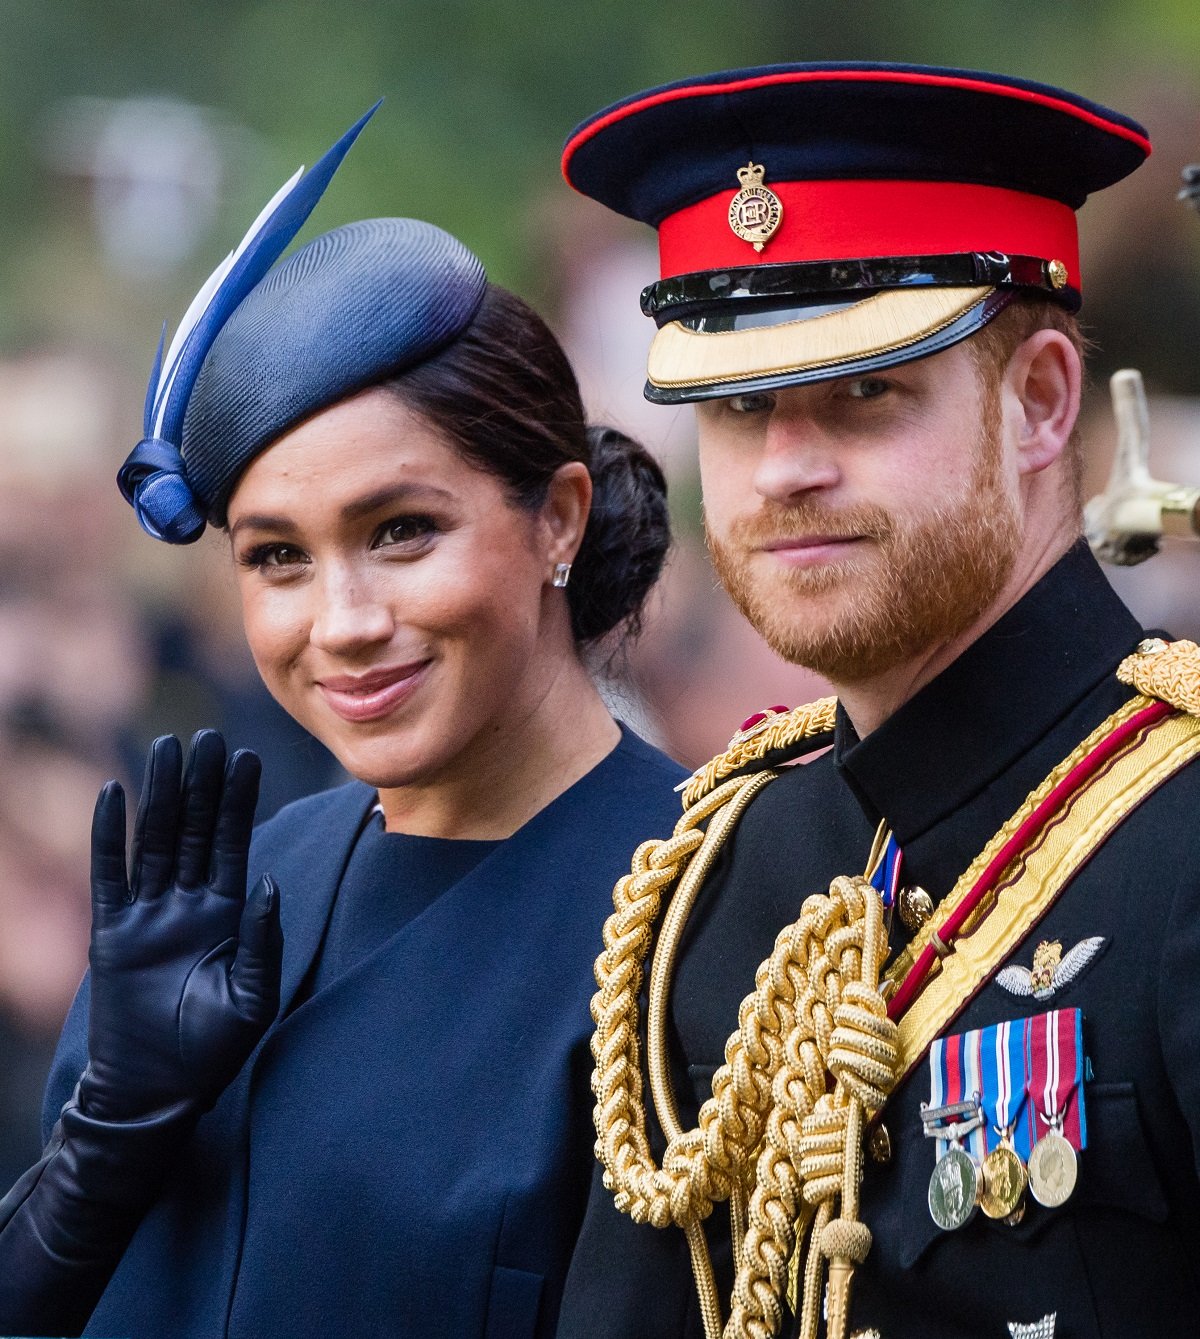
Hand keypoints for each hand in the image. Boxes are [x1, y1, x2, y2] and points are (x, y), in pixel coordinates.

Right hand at [80, 731, 282, 1122]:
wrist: (156, 1092)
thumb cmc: (212, 1051)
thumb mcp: (253, 996)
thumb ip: (264, 939)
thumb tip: (271, 882)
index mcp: (227, 915)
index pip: (234, 843)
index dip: (240, 801)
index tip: (247, 757)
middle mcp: (188, 905)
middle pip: (196, 830)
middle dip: (203, 784)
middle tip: (208, 735)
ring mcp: (148, 916)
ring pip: (156, 840)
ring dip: (162, 795)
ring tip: (167, 748)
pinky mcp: (112, 932)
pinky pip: (110, 875)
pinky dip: (111, 836)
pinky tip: (114, 795)